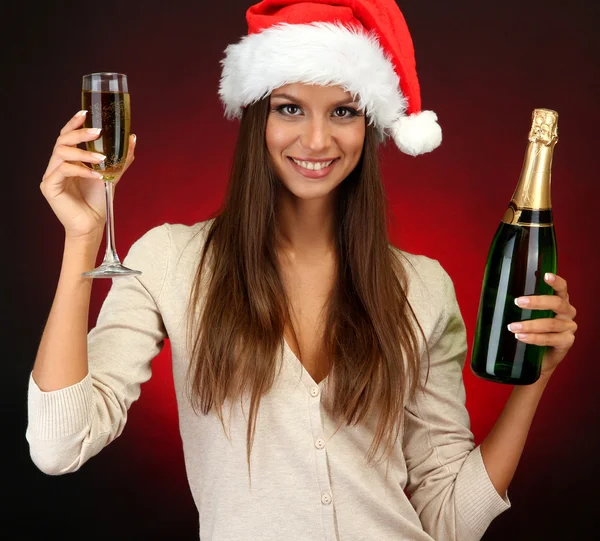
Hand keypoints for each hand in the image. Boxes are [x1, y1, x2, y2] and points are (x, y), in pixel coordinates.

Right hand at [40, 110, 135, 241]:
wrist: (92, 225)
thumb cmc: (98, 201)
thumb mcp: (111, 175)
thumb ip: (120, 158)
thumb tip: (132, 138)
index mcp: (68, 160)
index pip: (67, 136)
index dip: (74, 123)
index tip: (85, 113)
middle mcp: (56, 165)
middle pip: (62, 140)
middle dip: (80, 133)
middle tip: (97, 132)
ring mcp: (51, 175)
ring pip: (62, 153)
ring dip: (84, 153)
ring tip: (102, 158)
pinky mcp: (49, 187)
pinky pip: (63, 171)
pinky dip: (81, 170)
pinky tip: (96, 175)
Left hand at [507, 273, 576, 378]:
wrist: (538, 359)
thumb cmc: (532, 331)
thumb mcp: (527, 315)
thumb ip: (521, 305)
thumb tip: (494, 294)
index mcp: (559, 302)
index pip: (562, 288)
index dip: (556, 282)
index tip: (546, 276)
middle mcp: (567, 313)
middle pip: (557, 303)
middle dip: (537, 302)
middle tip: (518, 302)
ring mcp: (568, 328)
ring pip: (551, 323)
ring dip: (530, 325)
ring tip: (512, 327)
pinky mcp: (566, 343)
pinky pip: (551, 339)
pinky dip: (534, 338)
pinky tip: (521, 337)